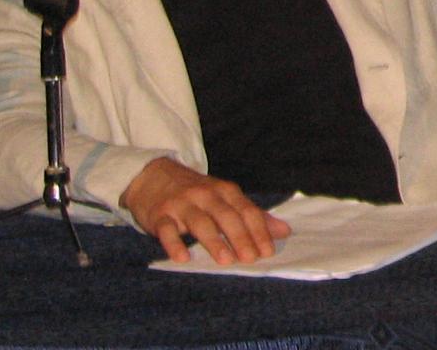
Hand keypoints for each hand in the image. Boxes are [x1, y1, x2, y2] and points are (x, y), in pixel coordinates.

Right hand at [120, 157, 290, 263]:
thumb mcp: (225, 197)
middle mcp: (206, 195)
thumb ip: (252, 214)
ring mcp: (182, 204)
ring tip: (226, 261)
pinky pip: (167, 230)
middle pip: (226, 216)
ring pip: (200, 222)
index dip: (259, 230)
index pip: (246, 210)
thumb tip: (284, 231)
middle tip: (251, 259)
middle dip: (240, 237)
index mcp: (225, 191)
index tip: (268, 251)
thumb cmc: (195, 193)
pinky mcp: (160, 215)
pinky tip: (182, 258)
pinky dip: (174, 244)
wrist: (152, 175)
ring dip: (214, 242)